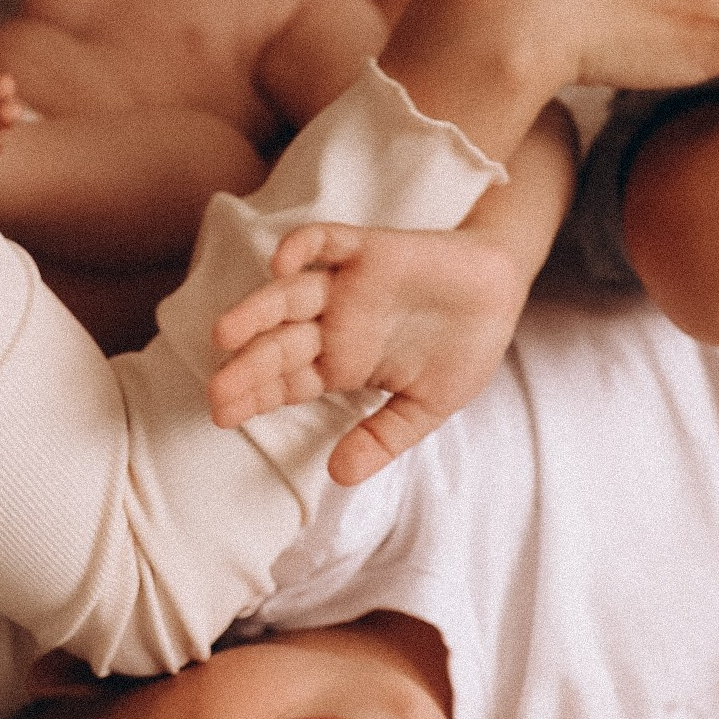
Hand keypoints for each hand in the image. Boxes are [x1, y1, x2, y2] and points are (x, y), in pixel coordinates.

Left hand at [210, 220, 529, 483]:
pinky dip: (302, 247)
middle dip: (248, 368)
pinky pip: (325, 241)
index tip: (224, 417)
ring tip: (225, 335)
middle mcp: (334, 324)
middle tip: (216, 393)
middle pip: (278, 345)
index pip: (286, 383)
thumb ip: (382, 438)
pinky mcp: (368, 249)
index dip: (256, 397)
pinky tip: (281, 264)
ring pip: (289, 296)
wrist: (502, 292)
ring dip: (257, 312)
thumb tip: (339, 477)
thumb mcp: (426, 408)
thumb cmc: (461, 348)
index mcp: (342, 363)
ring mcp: (347, 286)